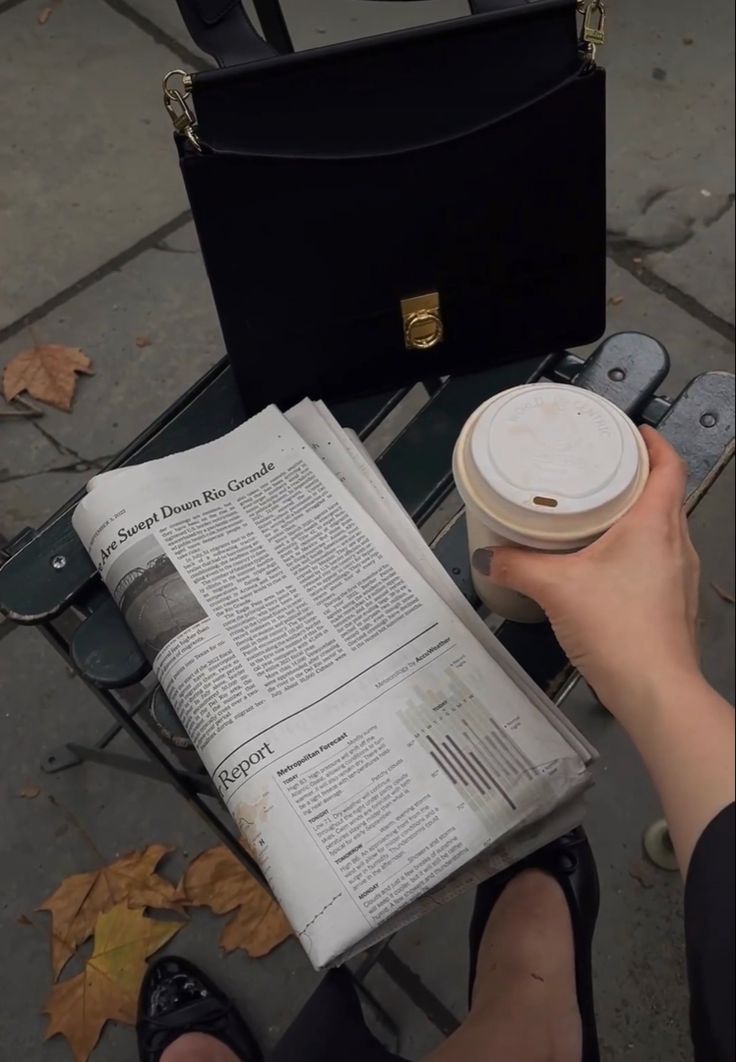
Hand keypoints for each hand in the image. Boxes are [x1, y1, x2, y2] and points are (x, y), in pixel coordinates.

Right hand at [473, 427, 700, 716]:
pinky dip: (636, 554)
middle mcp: (677, 545)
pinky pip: (658, 564)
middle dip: (638, 480)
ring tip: (598, 516)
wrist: (655, 691)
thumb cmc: (618, 627)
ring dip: (637, 519)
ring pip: (663, 533)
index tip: (634, 432)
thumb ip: (517, 566)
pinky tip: (604, 568)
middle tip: (603, 471)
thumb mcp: (556, 588)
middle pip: (665, 497)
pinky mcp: (674, 606)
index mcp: (656, 524)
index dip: (655, 444)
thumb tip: (487, 557)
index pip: (669, 467)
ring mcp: (681, 578)